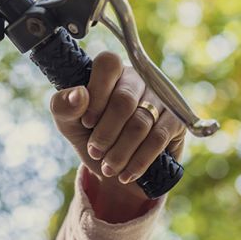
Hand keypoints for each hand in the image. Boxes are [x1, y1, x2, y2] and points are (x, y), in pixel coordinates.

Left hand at [50, 51, 185, 201]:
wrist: (116, 167)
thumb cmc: (90, 136)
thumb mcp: (69, 123)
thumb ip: (64, 106)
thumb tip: (78, 95)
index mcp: (112, 71)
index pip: (108, 65)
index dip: (96, 94)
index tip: (86, 122)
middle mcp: (139, 78)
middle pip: (124, 100)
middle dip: (106, 133)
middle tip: (95, 152)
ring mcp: (161, 97)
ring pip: (140, 123)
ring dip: (120, 151)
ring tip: (108, 168)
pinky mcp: (176, 120)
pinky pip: (158, 139)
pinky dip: (139, 160)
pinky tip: (126, 174)